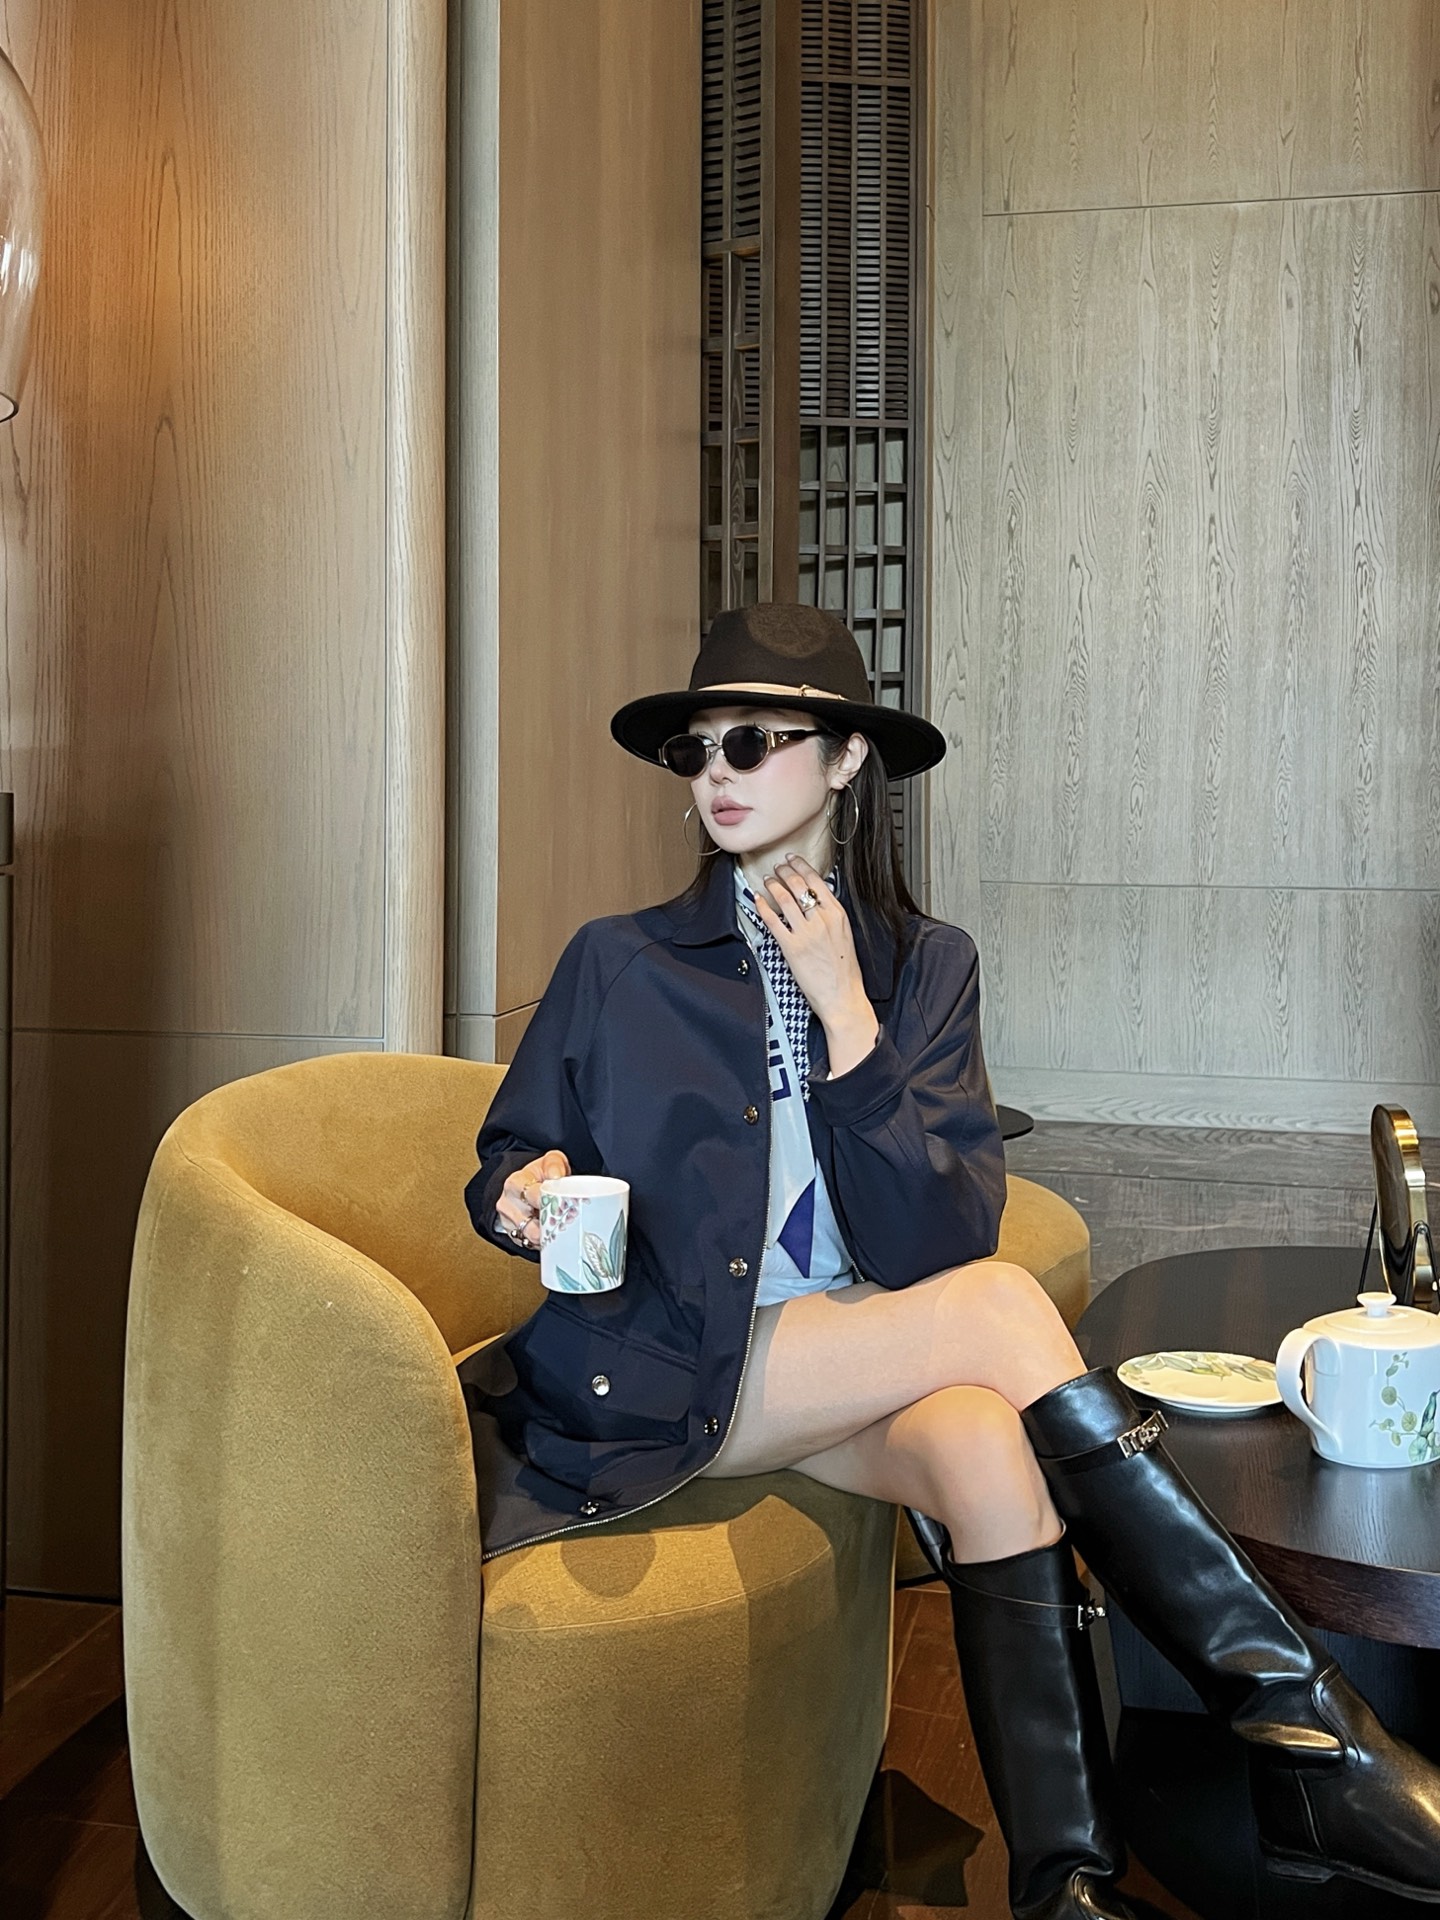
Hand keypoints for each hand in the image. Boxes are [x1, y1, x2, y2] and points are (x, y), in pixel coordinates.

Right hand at [495, 1149, 569, 1249]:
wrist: (524, 1188)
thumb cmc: (538, 1176)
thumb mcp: (548, 1161)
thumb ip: (554, 1164)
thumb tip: (556, 1176)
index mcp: (515, 1183)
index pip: (532, 1195)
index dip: (550, 1202)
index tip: (563, 1205)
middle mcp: (508, 1205)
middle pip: (531, 1224)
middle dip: (552, 1224)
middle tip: (568, 1221)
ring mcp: (509, 1223)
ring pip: (532, 1238)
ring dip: (550, 1235)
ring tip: (563, 1228)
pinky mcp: (515, 1237)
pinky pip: (532, 1246)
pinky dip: (545, 1242)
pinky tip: (553, 1234)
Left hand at [750, 853, 874, 1040]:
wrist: (843, 996)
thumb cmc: (845, 971)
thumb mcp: (845, 934)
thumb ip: (831, 916)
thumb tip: (817, 900)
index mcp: (837, 914)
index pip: (817, 881)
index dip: (801, 867)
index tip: (792, 860)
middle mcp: (822, 919)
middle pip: (798, 886)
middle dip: (784, 872)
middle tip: (776, 868)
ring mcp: (806, 933)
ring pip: (784, 899)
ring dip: (772, 885)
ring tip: (767, 880)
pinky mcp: (792, 947)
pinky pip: (772, 921)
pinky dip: (762, 907)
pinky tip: (757, 900)